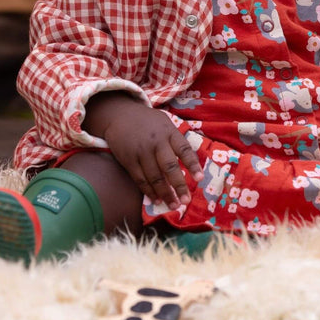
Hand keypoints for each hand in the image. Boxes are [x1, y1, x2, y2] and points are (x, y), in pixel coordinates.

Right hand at [84, 92, 202, 208]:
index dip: (192, 164)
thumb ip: (176, 140)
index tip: (199, 178)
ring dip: (165, 193)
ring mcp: (141, 151)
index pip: (184, 149)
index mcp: (169, 132)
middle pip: (169, 166)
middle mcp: (156, 142)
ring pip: (154, 177)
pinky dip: (149, 191)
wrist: (120, 115)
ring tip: (173, 205)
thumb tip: (191, 162)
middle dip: (179, 185)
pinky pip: (140, 179)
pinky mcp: (128, 160)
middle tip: (185, 200)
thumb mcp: (165, 123)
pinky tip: (156, 199)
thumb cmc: (148, 122)